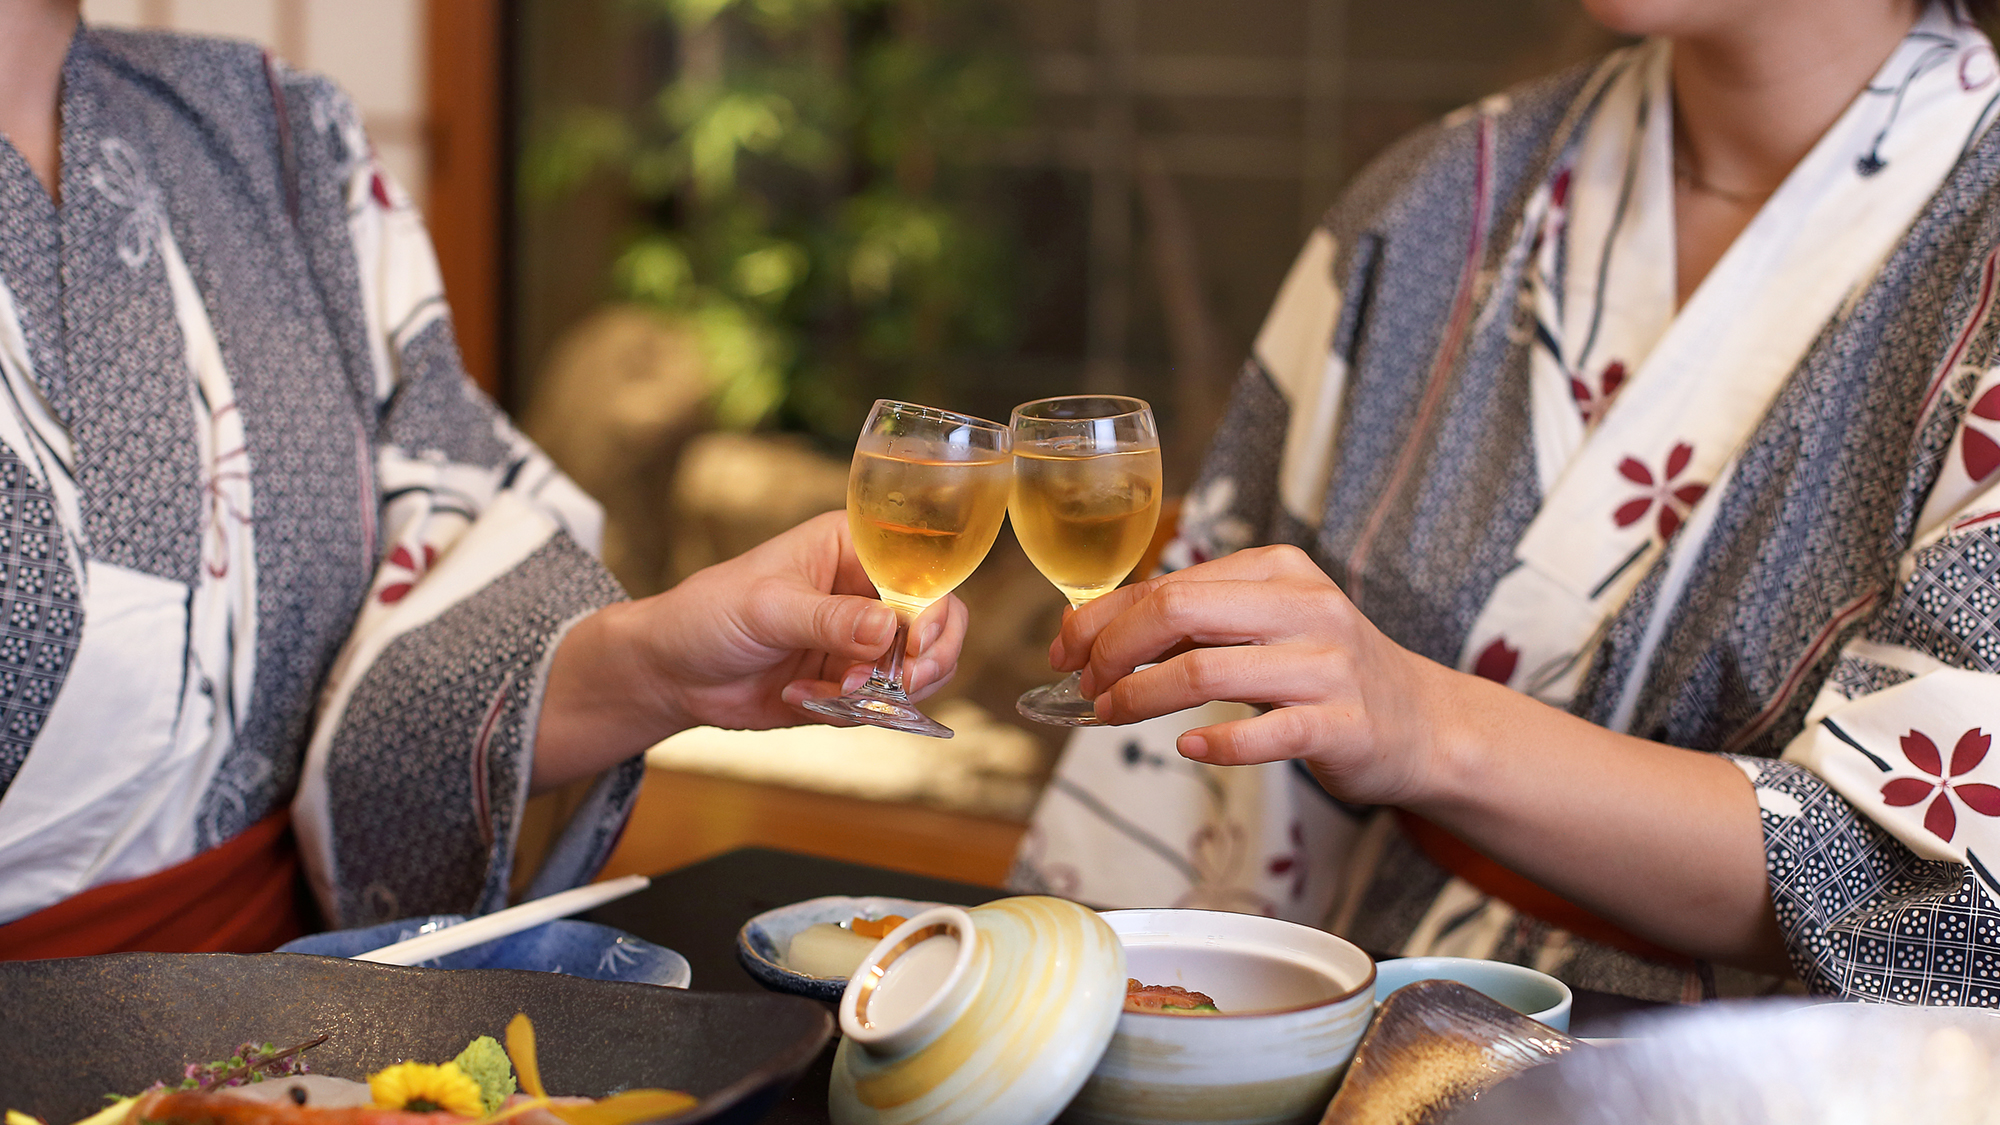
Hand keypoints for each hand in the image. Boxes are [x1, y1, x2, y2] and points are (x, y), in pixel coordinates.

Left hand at [533, 511, 966, 788]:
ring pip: (919, 669)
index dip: (932, 606)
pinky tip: (805, 702)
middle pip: (935, 622)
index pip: (921, 570)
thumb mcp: (767, 609)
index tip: (915, 643)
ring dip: (888, 691)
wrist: (670, 673)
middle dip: (924, 659)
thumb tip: (889, 630)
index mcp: (853, 548)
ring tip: (836, 696)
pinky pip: (884, 703)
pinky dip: (857, 712)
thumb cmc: (708, 614)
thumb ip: (830, 620)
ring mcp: (862, 640)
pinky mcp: (851, 683)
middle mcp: (867, 591)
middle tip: (898, 683)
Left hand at [1052, 544, 1449, 807]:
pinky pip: (1264, 734)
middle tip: (1086, 685)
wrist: (1422, 723)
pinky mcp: (1342, 725)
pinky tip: (1187, 745)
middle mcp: (1305, 608)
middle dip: (1113, 649)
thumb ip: (1189, 622)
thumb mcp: (1263, 626)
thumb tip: (1087, 630)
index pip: (1167, 584)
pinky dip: (1214, 742)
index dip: (1103, 619)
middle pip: (1178, 611)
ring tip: (1110, 716)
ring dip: (1140, 697)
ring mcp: (1326, 666)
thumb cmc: (1322, 671)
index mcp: (1278, 570)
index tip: (1065, 650)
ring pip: (1207, 671)